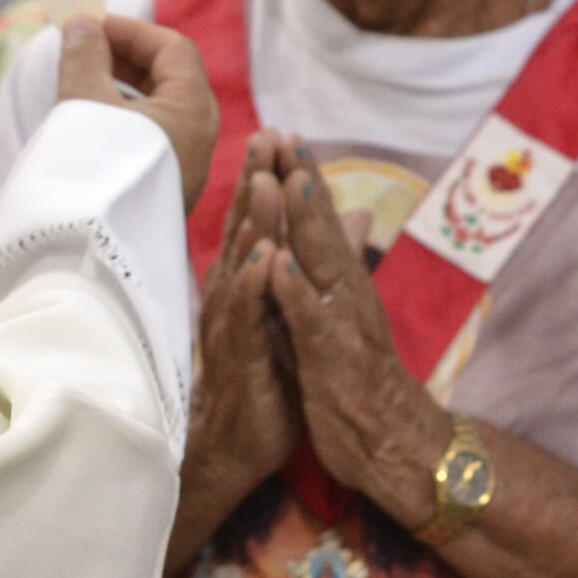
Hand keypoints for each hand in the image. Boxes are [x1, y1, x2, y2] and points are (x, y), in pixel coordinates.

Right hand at [56, 13, 217, 208]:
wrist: (86, 255)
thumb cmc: (89, 171)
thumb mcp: (83, 101)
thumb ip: (84, 56)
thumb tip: (84, 25)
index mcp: (193, 111)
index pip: (172, 49)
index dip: (129, 29)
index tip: (86, 23)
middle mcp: (199, 139)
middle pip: (171, 77)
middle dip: (126, 55)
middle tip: (82, 45)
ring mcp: (184, 168)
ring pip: (161, 109)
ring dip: (122, 85)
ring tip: (79, 79)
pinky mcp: (164, 191)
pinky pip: (153, 138)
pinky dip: (125, 118)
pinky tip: (90, 122)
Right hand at [189, 137, 301, 492]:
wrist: (238, 442)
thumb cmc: (265, 374)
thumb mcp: (293, 313)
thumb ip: (313, 263)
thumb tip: (344, 220)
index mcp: (247, 281)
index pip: (256, 221)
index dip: (267, 177)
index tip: (279, 135)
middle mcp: (233, 294)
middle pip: (245, 228)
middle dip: (255, 182)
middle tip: (265, 137)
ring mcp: (233, 323)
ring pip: (243, 263)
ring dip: (254, 222)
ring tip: (266, 182)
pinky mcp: (240, 356)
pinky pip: (246, 315)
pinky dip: (254, 284)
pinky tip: (263, 258)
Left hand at [265, 152, 447, 528]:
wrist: (396, 448)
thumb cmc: (362, 382)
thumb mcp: (349, 320)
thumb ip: (342, 269)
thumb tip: (347, 220)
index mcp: (345, 287)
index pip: (322, 223)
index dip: (304, 178)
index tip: (284, 134)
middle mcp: (348, 296)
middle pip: (323, 229)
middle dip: (302, 180)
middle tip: (284, 134)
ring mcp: (343, 326)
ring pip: (322, 265)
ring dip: (304, 221)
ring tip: (287, 178)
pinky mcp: (333, 362)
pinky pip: (312, 323)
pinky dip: (295, 293)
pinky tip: (277, 265)